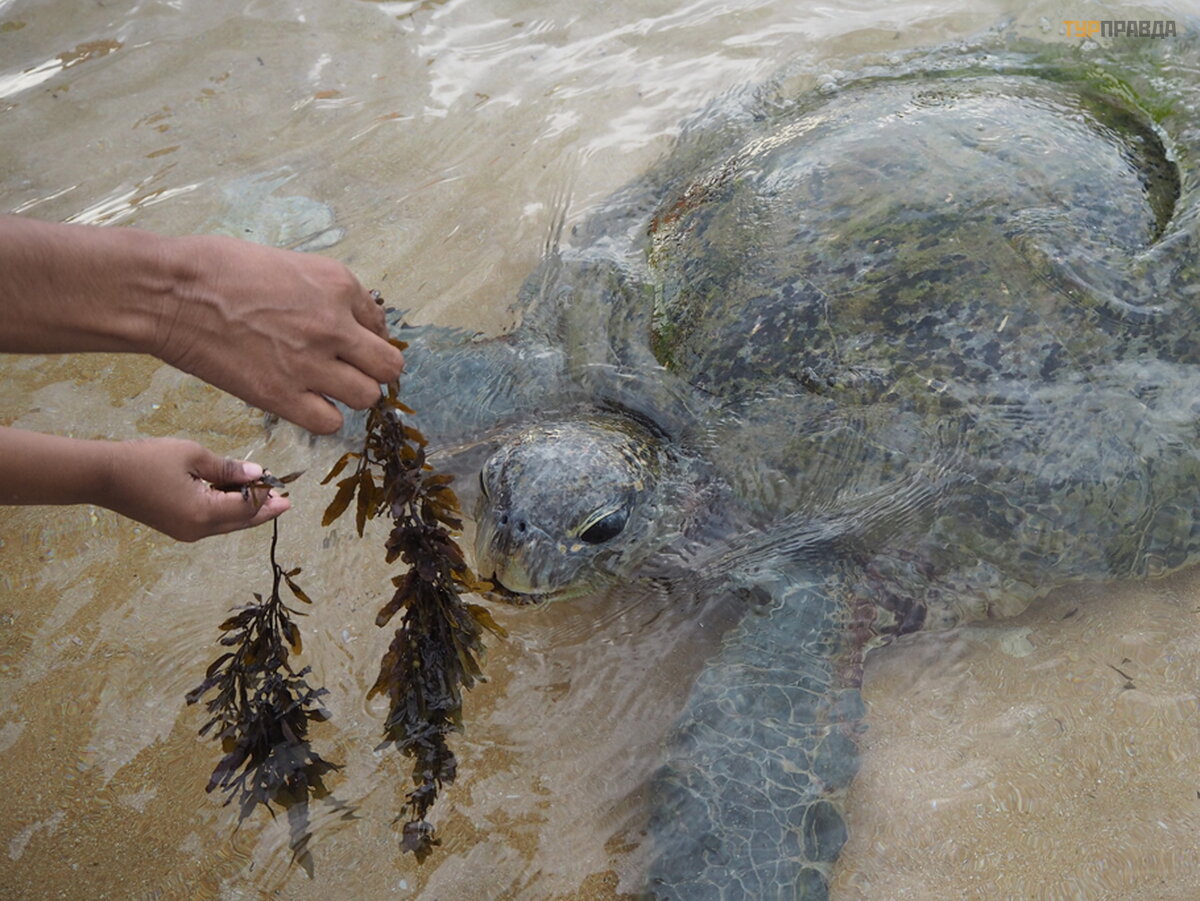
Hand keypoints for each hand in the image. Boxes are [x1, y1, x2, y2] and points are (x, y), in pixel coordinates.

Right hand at [98, 438, 289, 541]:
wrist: (103, 476)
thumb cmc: (146, 460)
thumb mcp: (193, 456)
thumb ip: (228, 468)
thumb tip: (257, 474)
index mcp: (203, 513)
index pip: (247, 507)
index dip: (266, 495)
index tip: (281, 485)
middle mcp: (196, 529)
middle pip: (241, 522)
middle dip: (263, 510)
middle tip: (284, 501)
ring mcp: (185, 532)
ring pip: (227, 525)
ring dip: (245, 511)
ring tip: (264, 496)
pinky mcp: (176, 528)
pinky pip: (211, 523)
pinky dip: (227, 512)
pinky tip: (234, 497)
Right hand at [151, 235, 404, 433]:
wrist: (170, 292)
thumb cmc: (218, 269)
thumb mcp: (289, 264)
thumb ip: (326, 294)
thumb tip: (350, 320)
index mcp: (339, 285)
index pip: (381, 325)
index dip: (366, 338)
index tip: (346, 344)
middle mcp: (334, 325)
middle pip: (388, 367)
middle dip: (372, 371)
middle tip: (347, 371)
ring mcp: (310, 363)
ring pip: (366, 397)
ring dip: (349, 396)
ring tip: (323, 387)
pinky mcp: (280, 396)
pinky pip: (329, 423)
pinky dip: (321, 418)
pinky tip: (303, 403)